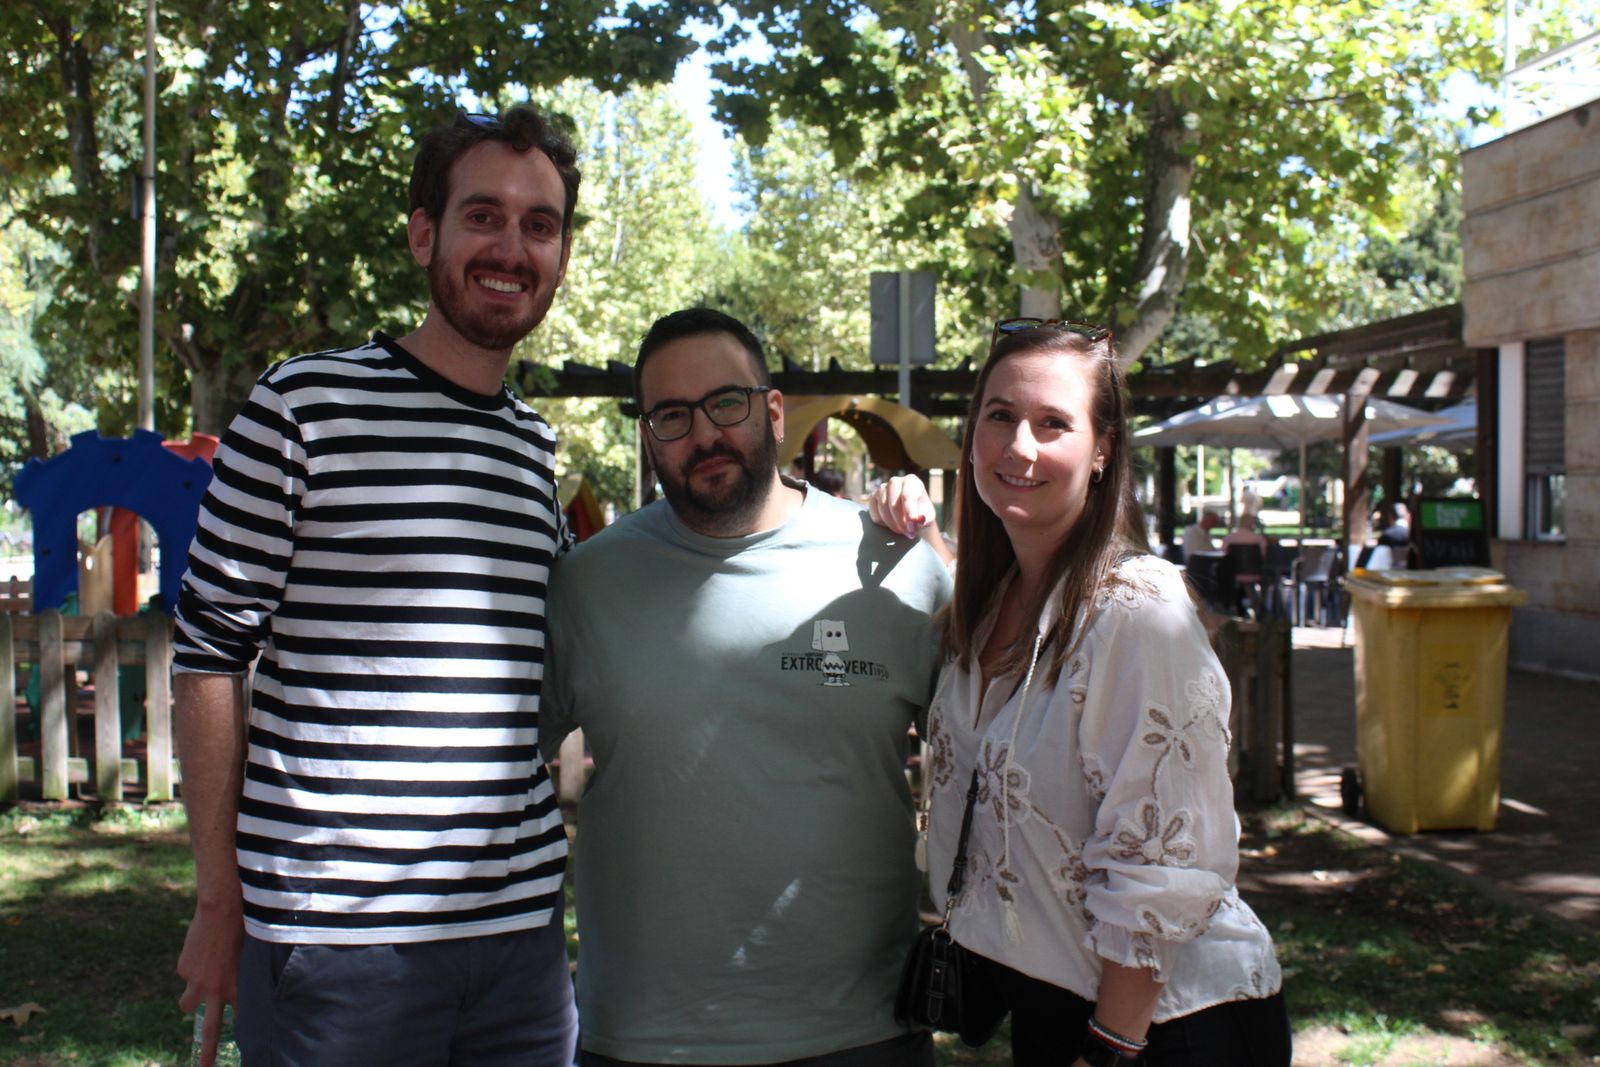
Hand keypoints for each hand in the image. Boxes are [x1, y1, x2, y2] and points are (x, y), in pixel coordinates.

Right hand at [176, 896, 244, 1066]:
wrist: (223, 909)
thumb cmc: (244, 928)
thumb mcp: (251, 956)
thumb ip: (244, 975)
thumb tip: (242, 984)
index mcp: (239, 987)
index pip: (240, 1016)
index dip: (242, 1028)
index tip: (244, 1045)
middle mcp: (218, 990)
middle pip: (210, 1029)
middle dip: (207, 1052)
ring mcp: (198, 982)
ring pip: (186, 1003)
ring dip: (189, 1001)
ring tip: (197, 986)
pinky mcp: (184, 970)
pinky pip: (186, 973)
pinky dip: (191, 965)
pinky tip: (200, 946)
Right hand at [868, 475, 937, 540]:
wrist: (911, 516)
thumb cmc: (921, 513)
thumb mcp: (928, 516)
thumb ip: (925, 516)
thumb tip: (919, 519)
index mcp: (911, 481)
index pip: (907, 496)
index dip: (909, 513)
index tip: (912, 528)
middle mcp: (895, 482)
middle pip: (893, 502)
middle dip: (900, 521)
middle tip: (908, 533)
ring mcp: (882, 489)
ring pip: (882, 508)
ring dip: (891, 523)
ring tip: (901, 531)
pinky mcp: (873, 499)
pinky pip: (874, 513)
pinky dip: (882, 523)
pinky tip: (891, 526)